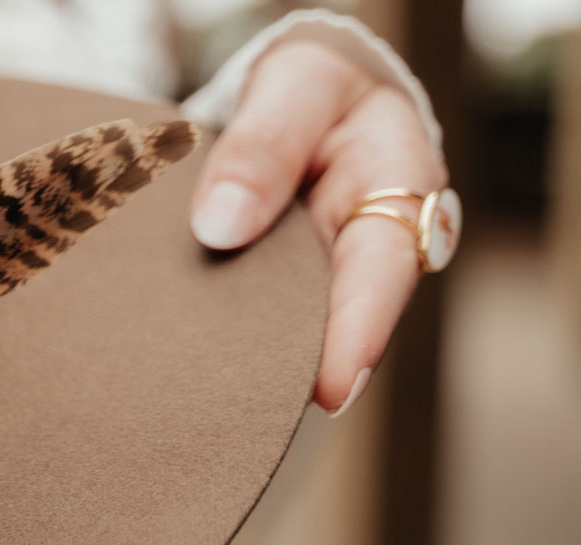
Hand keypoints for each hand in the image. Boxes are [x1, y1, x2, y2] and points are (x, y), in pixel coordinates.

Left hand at [188, 40, 445, 414]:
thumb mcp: (294, 88)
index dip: (359, 333)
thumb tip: (221, 225)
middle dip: (302, 370)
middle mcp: (367, 244)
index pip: (381, 271)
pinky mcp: (279, 289)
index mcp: (396, 187)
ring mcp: (323, 274)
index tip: (334, 389)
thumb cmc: (307, 90)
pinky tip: (185, 376)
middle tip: (257, 419)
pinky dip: (225, 344)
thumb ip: (263, 146)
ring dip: (257, 366)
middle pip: (338, 320)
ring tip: (213, 412)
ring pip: (294, 330)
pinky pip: (257, 321)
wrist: (298, 95)